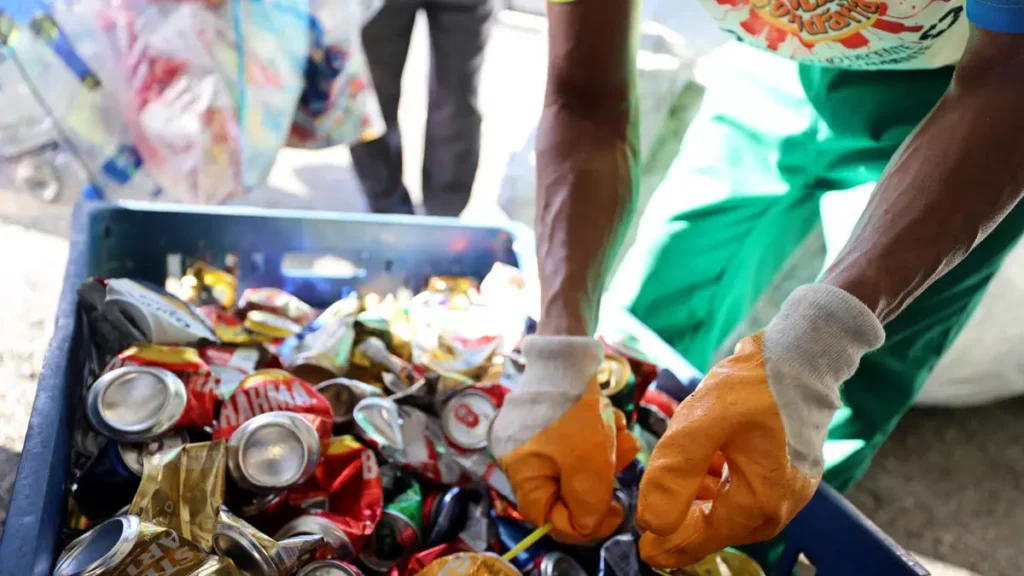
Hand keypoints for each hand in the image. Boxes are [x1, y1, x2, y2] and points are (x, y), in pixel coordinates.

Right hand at [490, 337, 638, 542]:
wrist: (568, 354)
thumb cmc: (573, 412)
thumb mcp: (587, 467)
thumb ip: (587, 506)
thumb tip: (588, 524)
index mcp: (522, 474)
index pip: (549, 519)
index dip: (584, 524)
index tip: (615, 510)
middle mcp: (522, 458)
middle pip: (567, 489)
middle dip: (600, 477)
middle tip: (622, 461)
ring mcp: (534, 436)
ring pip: (578, 463)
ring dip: (605, 453)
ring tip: (620, 434)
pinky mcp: (550, 418)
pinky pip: (578, 440)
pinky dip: (598, 435)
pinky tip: (611, 419)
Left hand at [637, 284, 883, 567]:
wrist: (800, 355)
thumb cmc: (756, 385)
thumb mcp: (702, 423)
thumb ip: (674, 473)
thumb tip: (651, 522)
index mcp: (759, 504)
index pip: (700, 538)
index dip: (665, 543)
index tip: (639, 544)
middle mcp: (776, 508)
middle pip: (714, 526)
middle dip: (682, 514)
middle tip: (654, 493)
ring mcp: (784, 492)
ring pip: (724, 508)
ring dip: (696, 495)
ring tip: (679, 465)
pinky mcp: (783, 475)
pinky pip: (739, 491)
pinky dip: (715, 482)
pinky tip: (703, 460)